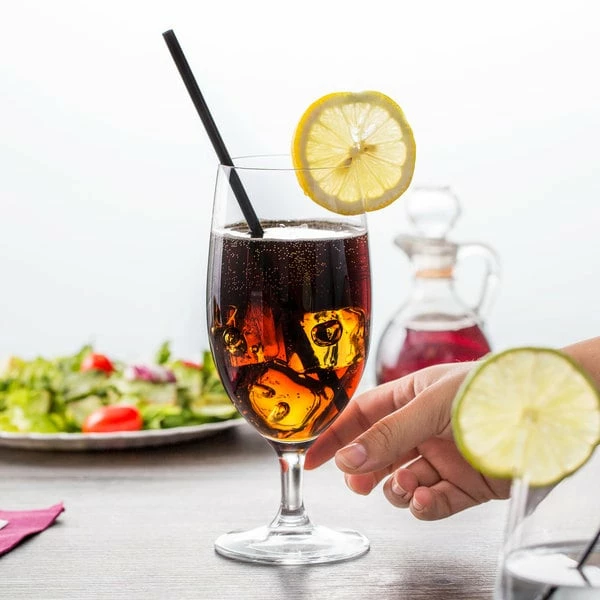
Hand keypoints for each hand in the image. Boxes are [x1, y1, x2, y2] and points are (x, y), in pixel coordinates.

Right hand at [306, 362, 510, 519]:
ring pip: (402, 480)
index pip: (362, 415)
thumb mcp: (429, 406)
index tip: (313, 457)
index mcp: (411, 396)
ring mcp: (443, 456)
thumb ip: (388, 435)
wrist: (544, 413)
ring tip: (401, 485)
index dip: (336, 435)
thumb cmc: (487, 391)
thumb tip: (346, 459)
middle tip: (356, 483)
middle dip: (363, 470)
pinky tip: (421, 498)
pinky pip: (433, 500)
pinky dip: (423, 504)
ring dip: (394, 488)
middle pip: (378, 453)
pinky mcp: (466, 483)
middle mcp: (424, 427)